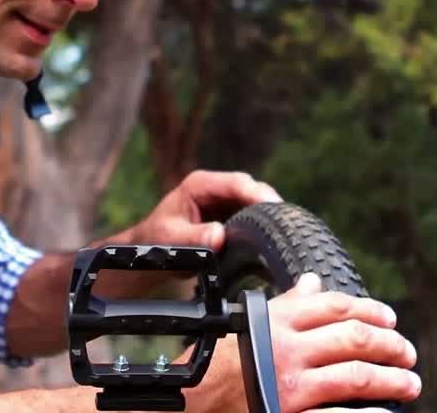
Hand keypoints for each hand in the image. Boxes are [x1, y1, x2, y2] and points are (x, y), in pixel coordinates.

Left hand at [130, 170, 282, 250]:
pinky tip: (275, 238)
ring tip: (286, 232)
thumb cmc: (155, 241)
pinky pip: (253, 216)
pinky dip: (264, 225)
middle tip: (287, 224)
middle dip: (270, 205)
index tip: (275, 208)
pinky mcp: (231, 215)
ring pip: (256, 203)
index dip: (258, 194)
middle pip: (252, 190)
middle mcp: (216, 188)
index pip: (237, 183)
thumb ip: (194, 237)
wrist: (149, 253)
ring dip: (269, 216)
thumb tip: (219, 235)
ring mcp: (225, 201)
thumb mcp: (170, 239)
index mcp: (200, 184)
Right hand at [201, 272, 420, 412]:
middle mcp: (286, 348)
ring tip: (410, 383)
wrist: (189, 402)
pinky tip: (384, 412)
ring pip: (357, 375)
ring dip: (392, 379)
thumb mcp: (248, 324)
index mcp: (277, 320)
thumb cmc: (218, 362)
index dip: (371, 311)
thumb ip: (285, 304)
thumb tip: (313, 282)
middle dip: (390, 345)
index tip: (391, 319)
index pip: (336, 306)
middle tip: (408, 353)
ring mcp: (290, 384)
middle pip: (354, 339)